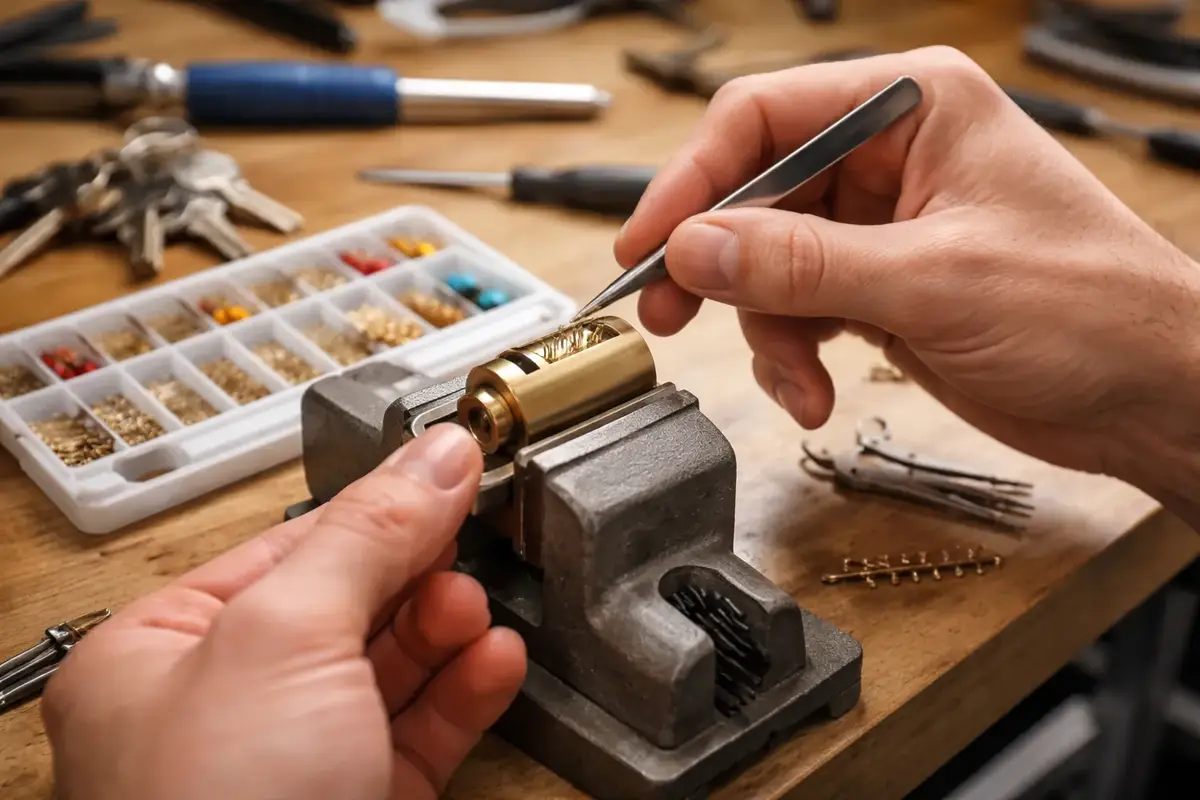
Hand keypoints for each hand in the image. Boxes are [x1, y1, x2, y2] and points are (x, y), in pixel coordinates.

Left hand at [41, 424, 525, 799]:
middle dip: (416, 575)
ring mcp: (294, 766)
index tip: (449, 472)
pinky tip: (497, 662)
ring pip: (390, 670)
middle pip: (345, 604)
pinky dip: (466, 692)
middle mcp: (222, 711)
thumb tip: (438, 454)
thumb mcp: (287, 637)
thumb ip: (369, 534)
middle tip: (471, 541)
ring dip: (448, 631)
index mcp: (160, 654)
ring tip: (480, 610)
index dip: (374, 509)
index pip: (286, 548)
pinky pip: (420, 732)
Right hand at [615, 47, 1199, 519]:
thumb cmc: (1092, 311)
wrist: (1150, 396)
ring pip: (766, 263)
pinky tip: (814, 388)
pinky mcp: (877, 285)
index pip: (764, 117)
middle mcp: (888, 156)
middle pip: (754, 193)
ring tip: (796, 380)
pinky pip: (795, 308)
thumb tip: (695, 248)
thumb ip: (801, 263)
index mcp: (913, 108)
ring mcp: (879, 224)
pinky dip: (791, 353)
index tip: (648, 243)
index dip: (693, 179)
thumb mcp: (932, 282)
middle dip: (719, 266)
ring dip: (766, 330)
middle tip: (669, 314)